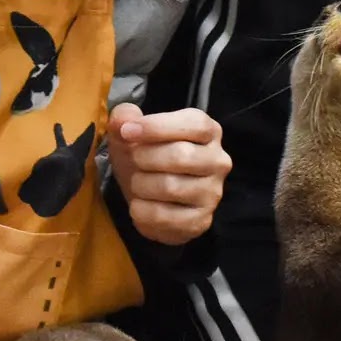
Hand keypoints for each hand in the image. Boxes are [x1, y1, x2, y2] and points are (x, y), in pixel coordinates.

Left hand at [107, 103, 229, 244]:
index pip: (194, 124)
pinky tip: (140, 205)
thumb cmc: (147, 160)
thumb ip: (125, 119)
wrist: (151, 200)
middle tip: (134, 161)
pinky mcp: (201, 221)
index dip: (157, 127)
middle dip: (145, 158)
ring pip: (170, 187)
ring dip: (141, 185)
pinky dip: (141, 211)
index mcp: (209, 132)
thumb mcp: (133, 135)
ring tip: (138, 184)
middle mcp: (218, 161)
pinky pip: (164, 216)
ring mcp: (212, 194)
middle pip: (180, 156)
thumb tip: (122, 120)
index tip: (127, 132)